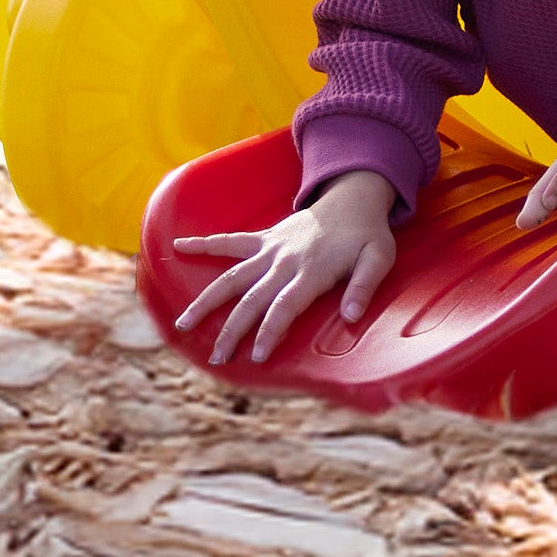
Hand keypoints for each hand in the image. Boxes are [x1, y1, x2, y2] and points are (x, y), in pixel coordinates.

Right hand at [170, 172, 397, 361]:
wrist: (353, 198)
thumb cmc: (367, 235)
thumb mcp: (379, 258)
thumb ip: (364, 286)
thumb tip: (353, 316)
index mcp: (310, 272)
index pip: (284, 307)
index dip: (269, 331)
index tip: (256, 357)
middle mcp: (284, 262)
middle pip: (251, 299)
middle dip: (232, 330)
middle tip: (217, 358)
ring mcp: (270, 250)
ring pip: (231, 277)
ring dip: (207, 300)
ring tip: (183, 324)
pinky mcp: (264, 239)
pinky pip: (230, 242)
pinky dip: (204, 244)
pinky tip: (178, 246)